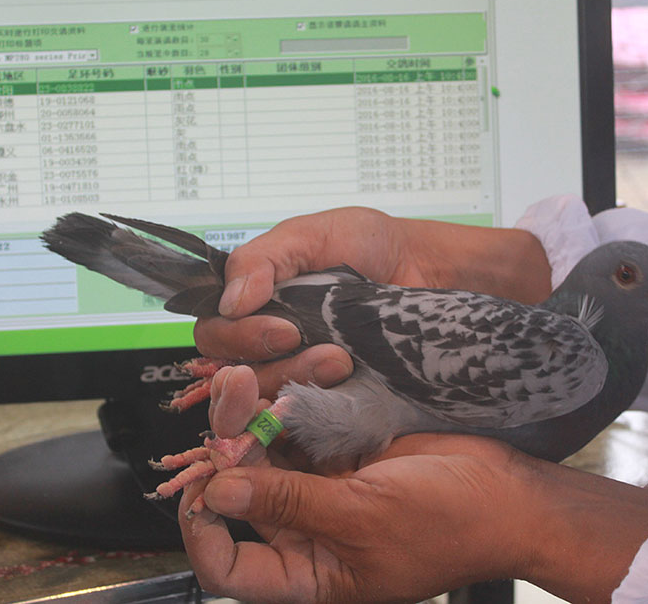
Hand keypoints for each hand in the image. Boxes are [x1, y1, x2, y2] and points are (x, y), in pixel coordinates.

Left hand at [179, 366, 647, 603]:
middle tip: (228, 400)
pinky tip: (275, 377)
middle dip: (226, 449)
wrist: (507, 492)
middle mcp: (303, 535)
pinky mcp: (336, 453)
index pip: (228, 566)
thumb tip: (218, 493)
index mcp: (306, 573)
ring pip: (261, 455)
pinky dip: (283, 406)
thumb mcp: (362, 519)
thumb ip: (289, 504)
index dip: (203, 532)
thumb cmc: (446, 524)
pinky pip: (294, 430)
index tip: (200, 486)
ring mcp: (319, 491)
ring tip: (243, 376)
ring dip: (249, 418)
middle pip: (238, 496)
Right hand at [194, 207, 551, 397]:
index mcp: (256, 301)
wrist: (433, 270)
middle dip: (263, 359)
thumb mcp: (314, 233)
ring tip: (342, 359)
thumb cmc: (374, 245)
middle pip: (230, 369)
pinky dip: (317, 402)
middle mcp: (269, 339)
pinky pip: (304, 413)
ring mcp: (299, 369)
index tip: (280, 327)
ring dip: (297, 377)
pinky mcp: (330, 396)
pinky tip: (346, 383)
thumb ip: (265, 258)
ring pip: (265, 394)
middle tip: (302, 339)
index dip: (237, 335)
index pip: (214, 330)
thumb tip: (230, 299)